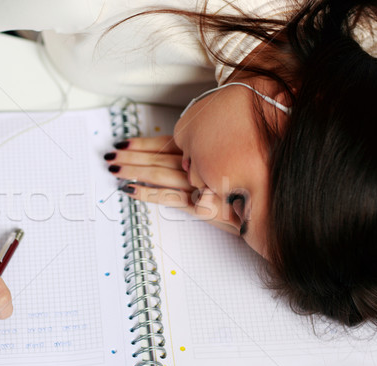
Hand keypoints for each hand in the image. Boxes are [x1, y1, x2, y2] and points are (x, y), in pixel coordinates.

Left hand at [105, 136, 234, 231]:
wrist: (265, 211)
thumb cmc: (243, 191)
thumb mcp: (221, 170)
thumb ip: (200, 162)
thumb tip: (180, 161)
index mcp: (200, 152)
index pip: (164, 144)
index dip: (141, 144)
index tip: (124, 142)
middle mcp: (197, 165)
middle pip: (156, 157)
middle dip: (130, 157)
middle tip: (111, 156)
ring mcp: (197, 184)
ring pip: (158, 173)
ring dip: (133, 170)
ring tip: (114, 170)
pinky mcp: (198, 206)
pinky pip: (167, 197)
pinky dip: (147, 193)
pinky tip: (131, 190)